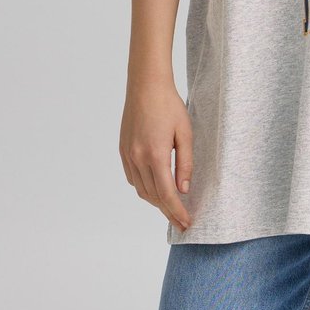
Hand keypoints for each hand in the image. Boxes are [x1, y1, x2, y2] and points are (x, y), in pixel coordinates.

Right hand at [119, 79, 192, 233]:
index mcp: (155, 155)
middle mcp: (138, 158)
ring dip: (156, 202)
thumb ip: (185, 163)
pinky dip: (144, 188)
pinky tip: (155, 188)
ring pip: (141, 190)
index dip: (177, 211)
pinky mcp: (123, 151)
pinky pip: (132, 178)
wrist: (145, 85)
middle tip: (182, 221)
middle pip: (153, 196)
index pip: (166, 194)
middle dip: (168, 211)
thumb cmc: (169, 105)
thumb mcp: (185, 132)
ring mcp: (128, 155)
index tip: (186, 223)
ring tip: (171, 207)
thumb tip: (183, 190)